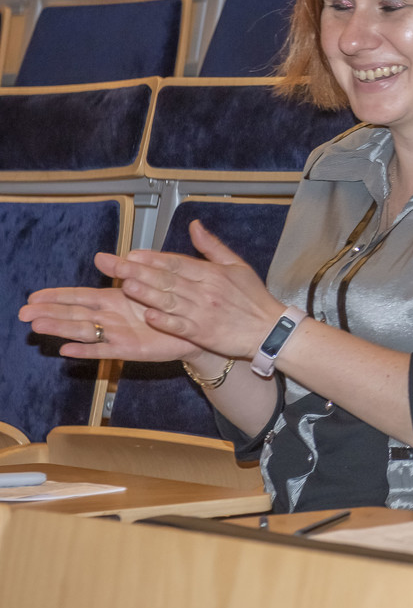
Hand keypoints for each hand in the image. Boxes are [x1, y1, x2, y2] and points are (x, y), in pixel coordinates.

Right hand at [21, 282, 204, 362]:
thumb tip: (101, 256)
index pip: (79, 296)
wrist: (194, 327)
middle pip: (74, 314)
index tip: (33, 296)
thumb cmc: (169, 304)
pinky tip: (66, 350)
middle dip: (49, 313)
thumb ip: (126, 270)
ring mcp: (117, 334)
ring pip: (84, 331)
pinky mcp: (129, 350)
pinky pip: (104, 351)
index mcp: (114, 299)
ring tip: (38, 326)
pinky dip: (86, 351)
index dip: (56, 296)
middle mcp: (110, 317)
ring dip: (61, 329)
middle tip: (24, 313)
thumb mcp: (149, 281)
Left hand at [105, 220, 284, 358]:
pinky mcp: (203, 334)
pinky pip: (181, 327)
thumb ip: (212, 246)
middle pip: (168, 279)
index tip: (131, 254)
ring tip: (126, 287)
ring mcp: (203, 313)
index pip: (178, 262)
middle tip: (115, 266)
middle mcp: (206, 291)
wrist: (269, 329)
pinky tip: (150, 316)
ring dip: (148, 295)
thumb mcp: (238, 265)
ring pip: (170, 301)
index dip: (153, 258)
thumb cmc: (253, 297)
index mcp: (213, 274)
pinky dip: (166, 322)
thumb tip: (194, 226)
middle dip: (139, 272)